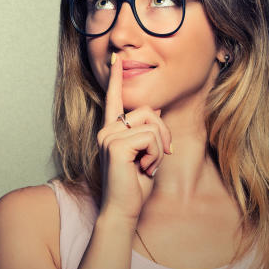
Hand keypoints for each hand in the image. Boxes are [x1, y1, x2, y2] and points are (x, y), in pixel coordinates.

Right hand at [96, 53, 171, 222]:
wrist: (124, 208)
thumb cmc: (134, 184)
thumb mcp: (145, 153)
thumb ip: (146, 131)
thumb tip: (154, 109)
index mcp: (111, 129)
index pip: (113, 98)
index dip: (115, 78)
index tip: (116, 60)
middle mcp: (106, 129)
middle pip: (147, 111)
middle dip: (162, 133)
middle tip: (158, 157)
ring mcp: (108, 136)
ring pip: (151, 125)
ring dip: (158, 148)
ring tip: (147, 166)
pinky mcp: (115, 146)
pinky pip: (150, 138)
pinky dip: (155, 155)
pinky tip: (144, 168)